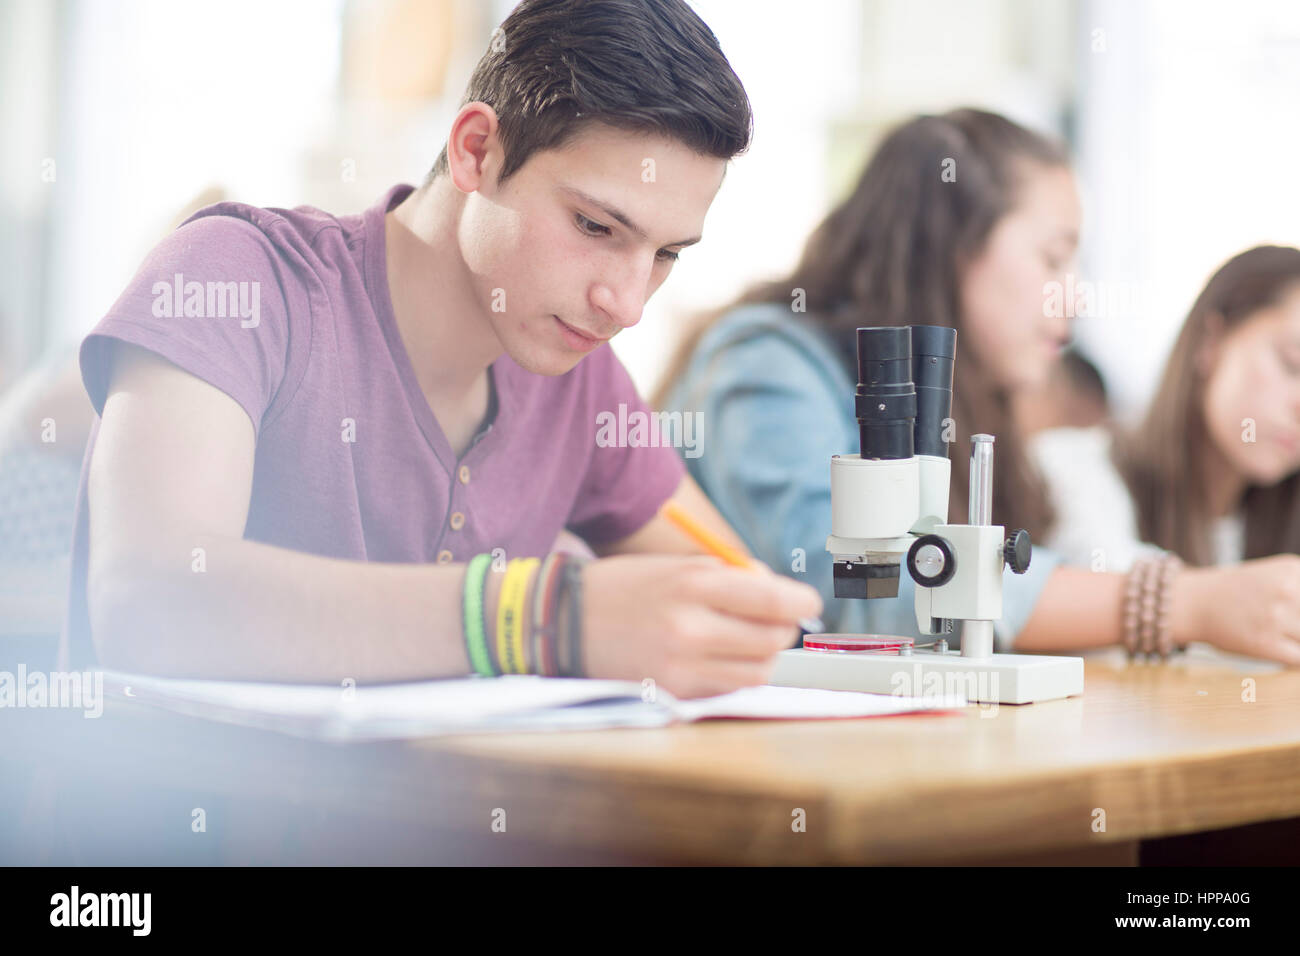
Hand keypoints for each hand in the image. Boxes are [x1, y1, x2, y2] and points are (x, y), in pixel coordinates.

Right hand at [581, 554, 823, 697]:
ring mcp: (682, 666)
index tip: (806, 603)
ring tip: (739, 639)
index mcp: (693, 584)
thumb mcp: (678, 566)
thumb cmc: (628, 587)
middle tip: (772, 620)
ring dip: (760, 655)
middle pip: (772, 639)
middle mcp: (691, 628)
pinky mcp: (674, 692)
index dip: (800, 603)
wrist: (564, 622)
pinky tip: (711, 656)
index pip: (772, 600)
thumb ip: (731, 578)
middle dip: (781, 629)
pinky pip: (728, 689)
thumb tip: (782, 597)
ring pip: (757, 671)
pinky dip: (732, 673)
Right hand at [1172, 555, 1299, 664]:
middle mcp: (1287, 590)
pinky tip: (1283, 650)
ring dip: (1297, 640)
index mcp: (1294, 569)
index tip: (1299, 618)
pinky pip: (1299, 659)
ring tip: (1284, 636)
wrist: (1194, 602)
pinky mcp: (1265, 644)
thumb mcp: (1281, 574)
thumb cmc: (1240, 591)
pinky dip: (1295, 658)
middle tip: (1289, 626)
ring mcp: (1276, 617)